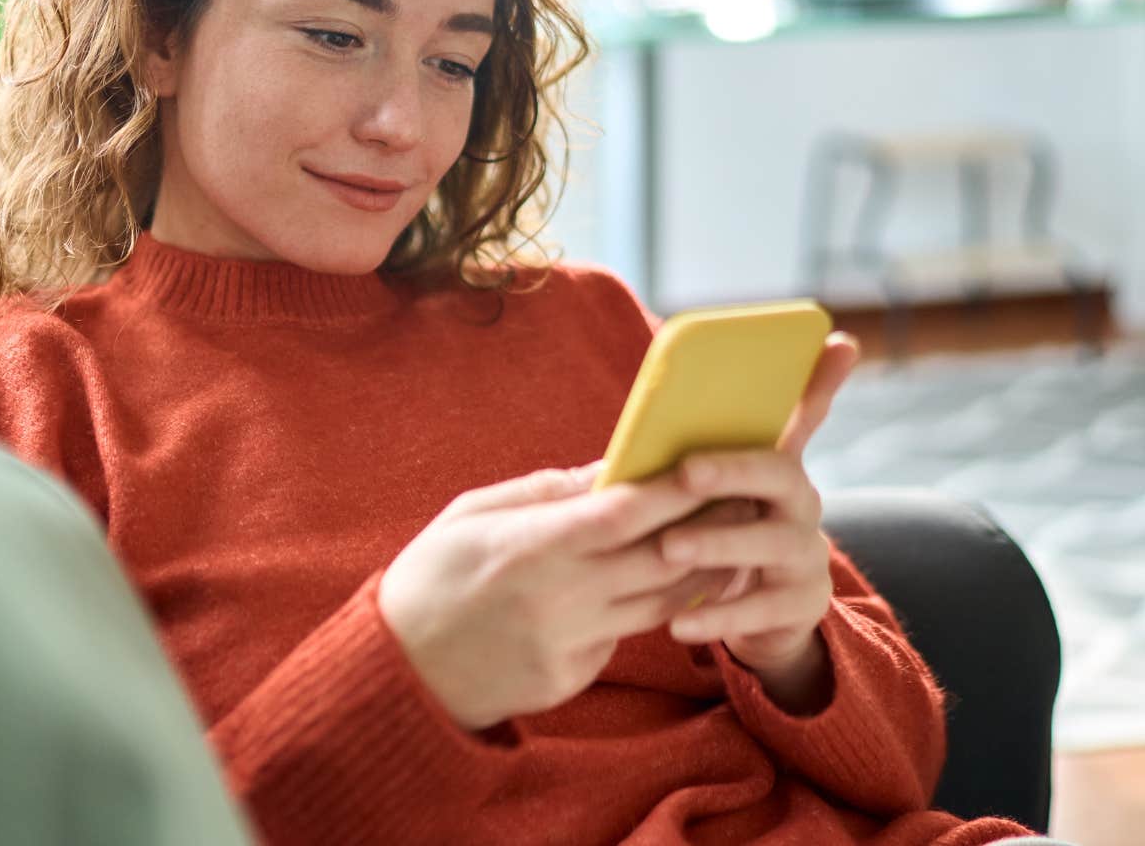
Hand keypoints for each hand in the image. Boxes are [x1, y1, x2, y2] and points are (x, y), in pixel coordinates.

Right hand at [379, 460, 735, 730]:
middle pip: (659, 560)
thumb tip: (607, 470)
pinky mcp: (572, 677)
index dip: (673, 490)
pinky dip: (645, 611)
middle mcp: (559, 598)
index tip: (709, 465)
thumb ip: (543, 492)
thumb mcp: (471, 515)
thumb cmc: (430, 576)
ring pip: (659, 606)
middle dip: (708, 528)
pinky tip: (664, 590)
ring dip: (700, 574)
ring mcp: (569, 644)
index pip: (624, 514)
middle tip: (745, 499)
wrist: (399, 671)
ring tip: (730, 543)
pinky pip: (623, 637)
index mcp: (531, 547)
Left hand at [652, 333, 862, 693]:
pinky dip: (716, 615)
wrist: (759, 617)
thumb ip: (694, 453)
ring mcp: (806, 555)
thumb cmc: (722, 535)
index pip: (805, 413)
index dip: (823, 380)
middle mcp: (802, 504)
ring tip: (668, 548)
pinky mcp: (801, 605)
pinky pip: (760, 609)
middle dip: (734, 468)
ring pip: (771, 543)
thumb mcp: (713, 494)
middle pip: (782, 473)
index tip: (838, 341)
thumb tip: (655, 414)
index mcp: (778, 466)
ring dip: (717, 542)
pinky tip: (678, 623)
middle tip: (685, 470)